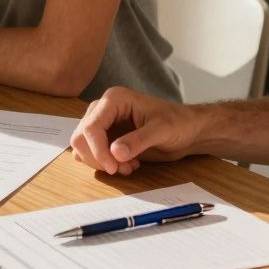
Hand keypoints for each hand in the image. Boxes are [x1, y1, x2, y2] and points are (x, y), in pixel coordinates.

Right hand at [70, 87, 204, 175]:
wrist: (188, 130)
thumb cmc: (178, 123)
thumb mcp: (162, 130)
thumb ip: (138, 140)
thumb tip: (115, 152)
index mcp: (115, 99)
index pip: (91, 126)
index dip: (97, 150)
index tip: (113, 168)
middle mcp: (104, 109)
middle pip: (81, 137)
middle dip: (98, 158)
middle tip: (122, 169)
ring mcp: (103, 124)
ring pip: (83, 147)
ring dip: (101, 162)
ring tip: (128, 167)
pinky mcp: (106, 138)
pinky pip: (91, 153)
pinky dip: (104, 164)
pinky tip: (126, 164)